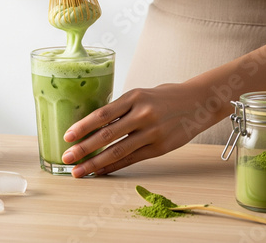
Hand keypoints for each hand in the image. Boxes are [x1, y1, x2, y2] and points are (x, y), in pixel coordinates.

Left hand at [61, 83, 214, 177]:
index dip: (83, 126)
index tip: (68, 136)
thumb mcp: (141, 94)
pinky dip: (113, 166)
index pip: (103, 114)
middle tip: (67, 158)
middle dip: (84, 148)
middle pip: (107, 135)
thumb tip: (93, 124)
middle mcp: (142, 114)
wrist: (197, 102)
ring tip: (79, 171)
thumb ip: (121, 108)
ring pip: (118, 151)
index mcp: (134, 96)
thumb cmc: (163, 97)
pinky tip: (100, 171)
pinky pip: (132, 159)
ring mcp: (152, 132)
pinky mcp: (160, 147)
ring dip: (95, 163)